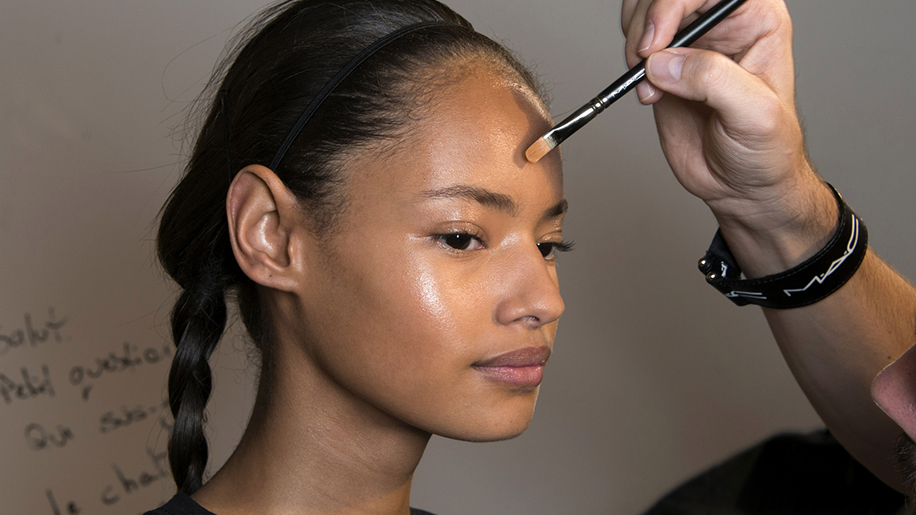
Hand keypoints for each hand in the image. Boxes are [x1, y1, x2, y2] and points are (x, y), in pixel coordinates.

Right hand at [621, 0, 835, 274]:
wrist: (742, 185)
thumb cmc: (766, 149)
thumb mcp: (754, 114)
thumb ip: (714, 80)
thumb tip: (664, 63)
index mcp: (755, 16)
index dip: (674, 3)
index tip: (656, 40)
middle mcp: (720, 20)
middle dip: (647, 19)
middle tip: (644, 59)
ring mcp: (689, 41)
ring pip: (644, 9)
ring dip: (634, 39)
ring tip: (649, 79)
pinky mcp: (664, 64)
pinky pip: (633, 42)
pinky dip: (628, 63)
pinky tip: (648, 91)